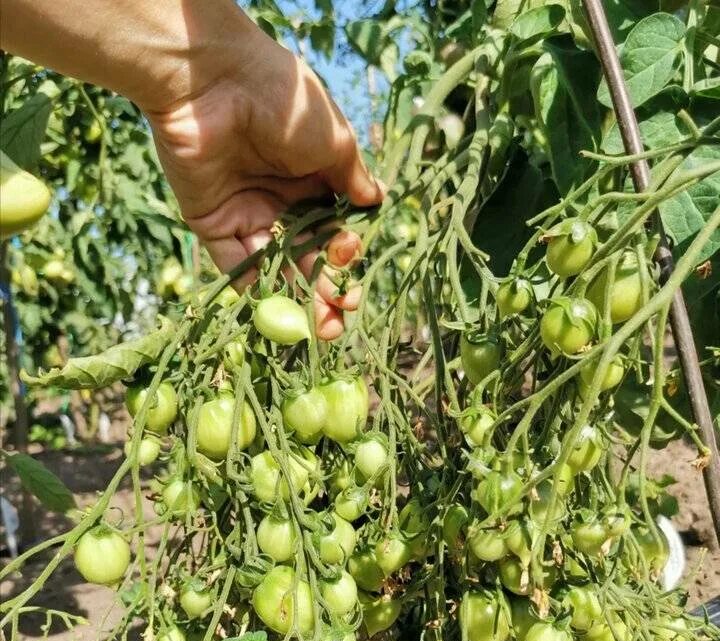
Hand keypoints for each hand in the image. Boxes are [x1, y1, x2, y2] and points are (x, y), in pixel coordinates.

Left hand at [146, 25, 382, 339]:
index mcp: (314, 179)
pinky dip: (252, 283)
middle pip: (307, 257)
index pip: (334, 230)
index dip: (345, 256)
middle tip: (340, 323)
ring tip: (319, 328)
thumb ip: (354, 177)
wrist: (215, 83)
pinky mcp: (212, 222)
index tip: (351, 269)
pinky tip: (274, 304)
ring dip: (295, 298)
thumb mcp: (334, 140)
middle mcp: (282, 200)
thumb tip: (378, 200)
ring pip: (275, 266)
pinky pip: (233, 262)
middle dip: (326, 292)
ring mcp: (247, 212)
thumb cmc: (285, 104)